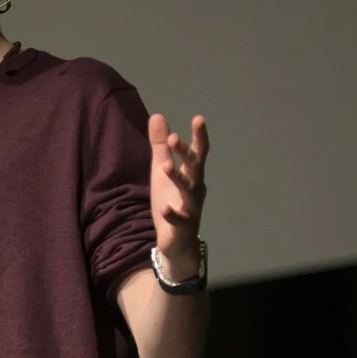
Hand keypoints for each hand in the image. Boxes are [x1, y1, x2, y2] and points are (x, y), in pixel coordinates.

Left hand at [148, 113, 208, 271]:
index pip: (198, 153)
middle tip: (174, 139)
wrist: (176, 241)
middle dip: (186, 153)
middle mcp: (195, 189)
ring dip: (178, 178)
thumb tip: (157, 115)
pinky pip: (180, 220)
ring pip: (188, 192)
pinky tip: (164, 207)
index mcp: (192, 175)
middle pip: (195, 168)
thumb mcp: (161, 170)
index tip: (198, 118)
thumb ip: (160, 146)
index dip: (199, 136)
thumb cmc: (171, 201)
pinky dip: (173, 213)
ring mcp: (191, 209)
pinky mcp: (182, 227)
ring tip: (166, 167)